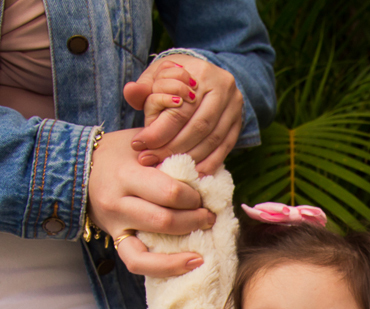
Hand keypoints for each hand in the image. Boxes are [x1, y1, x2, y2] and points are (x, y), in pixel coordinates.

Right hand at [87, 129, 214, 276]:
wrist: (79, 166)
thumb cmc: (120, 153)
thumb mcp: (143, 144)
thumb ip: (171, 154)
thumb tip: (208, 171)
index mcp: (126, 175)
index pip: (169, 192)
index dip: (193, 197)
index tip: (202, 194)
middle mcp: (117, 203)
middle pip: (164, 221)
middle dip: (194, 220)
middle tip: (209, 215)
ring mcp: (115, 226)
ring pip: (152, 248)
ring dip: (186, 245)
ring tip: (204, 238)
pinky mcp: (115, 241)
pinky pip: (138, 263)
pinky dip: (166, 267)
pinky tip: (190, 263)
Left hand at [123, 56, 244, 173]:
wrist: (204, 76)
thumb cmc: (176, 78)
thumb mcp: (158, 75)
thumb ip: (144, 87)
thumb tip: (130, 91)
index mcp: (202, 73)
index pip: (180, 109)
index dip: (159, 130)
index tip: (139, 145)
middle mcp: (223, 88)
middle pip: (197, 127)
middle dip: (171, 148)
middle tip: (149, 160)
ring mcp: (235, 107)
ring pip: (212, 140)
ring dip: (188, 158)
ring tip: (165, 168)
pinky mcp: (238, 124)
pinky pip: (224, 148)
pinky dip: (208, 163)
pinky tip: (192, 173)